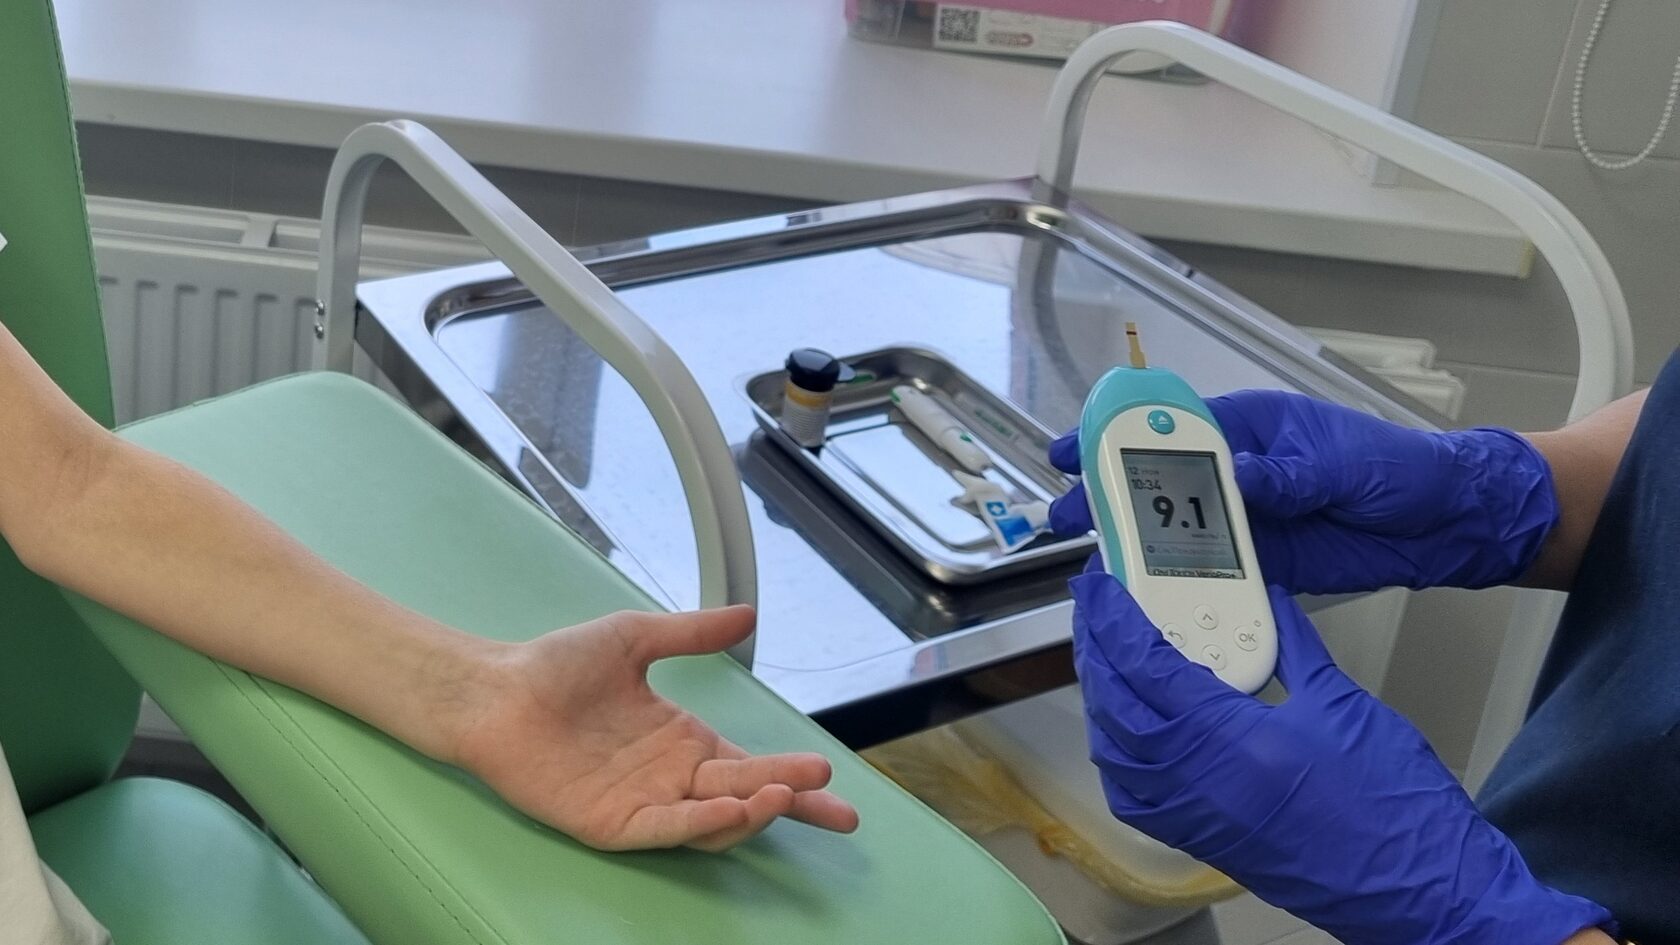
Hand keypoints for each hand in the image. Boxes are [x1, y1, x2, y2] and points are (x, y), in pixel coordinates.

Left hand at [450, 605, 858, 851]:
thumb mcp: (636, 638)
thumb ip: (693, 632)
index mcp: (683, 741)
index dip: (793, 777)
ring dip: (751, 812)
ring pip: (711, 821)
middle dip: (792, 800)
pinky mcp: (609, 823)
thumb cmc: (557, 666)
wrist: (497, 689)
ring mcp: (642, 804)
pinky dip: (699, 823)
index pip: (751, 765)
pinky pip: (663, 830)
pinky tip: (730, 808)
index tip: (832, 778)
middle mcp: (670, 778)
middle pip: (745, 796)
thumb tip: (747, 614)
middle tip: (832, 801)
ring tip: (783, 792)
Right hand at [1049, 389, 1558, 593]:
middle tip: (1064, 516)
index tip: (1076, 448)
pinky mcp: (1263, 561)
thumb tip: (1239, 477)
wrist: (1450, 525)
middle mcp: (1240, 471)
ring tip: (1092, 559)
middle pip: (1158, 480)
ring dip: (1135, 543)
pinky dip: (1178, 582)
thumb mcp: (1347, 464)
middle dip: (1107, 494)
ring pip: (1175, 528)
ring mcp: (1248, 518)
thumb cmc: (1404, 471)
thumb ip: (1291, 474)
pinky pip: (1209, 570)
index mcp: (1252, 427)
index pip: (1171, 425)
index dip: (1119, 435)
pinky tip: (1146, 593)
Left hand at [1069, 564, 1609, 944]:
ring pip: (1115, 754)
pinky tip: (1131, 731)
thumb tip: (1270, 600)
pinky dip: (1119, 758)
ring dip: (1103, 702)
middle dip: (1097, 652)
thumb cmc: (1394, 804)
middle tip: (1096, 612)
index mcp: (1230, 740)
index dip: (1113, 621)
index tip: (1099, 586)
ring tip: (1110, 659)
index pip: (1145, 667)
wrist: (1422, 890)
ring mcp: (1195, 819)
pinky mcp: (1203, 843)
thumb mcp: (1342, 704)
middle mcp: (1197, 783)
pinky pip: (1135, 797)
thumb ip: (1295, 647)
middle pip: (1115, 706)